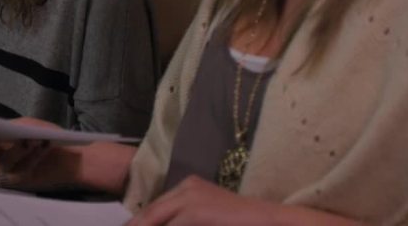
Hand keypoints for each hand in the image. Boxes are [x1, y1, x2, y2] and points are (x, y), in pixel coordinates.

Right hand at [0, 117, 57, 187]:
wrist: (67, 155)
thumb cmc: (44, 135)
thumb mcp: (28, 125)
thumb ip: (13, 127)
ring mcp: (7, 168)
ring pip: (5, 160)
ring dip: (18, 149)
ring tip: (31, 140)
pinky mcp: (19, 179)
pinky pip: (22, 169)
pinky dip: (33, 157)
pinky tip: (42, 147)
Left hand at [128, 176, 276, 225]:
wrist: (269, 220)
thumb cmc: (239, 223)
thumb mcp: (206, 220)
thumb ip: (184, 221)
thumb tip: (163, 225)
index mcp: (187, 186)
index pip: (154, 207)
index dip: (138, 223)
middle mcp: (186, 186)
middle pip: (150, 212)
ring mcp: (191, 196)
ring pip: (156, 218)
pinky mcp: (197, 210)